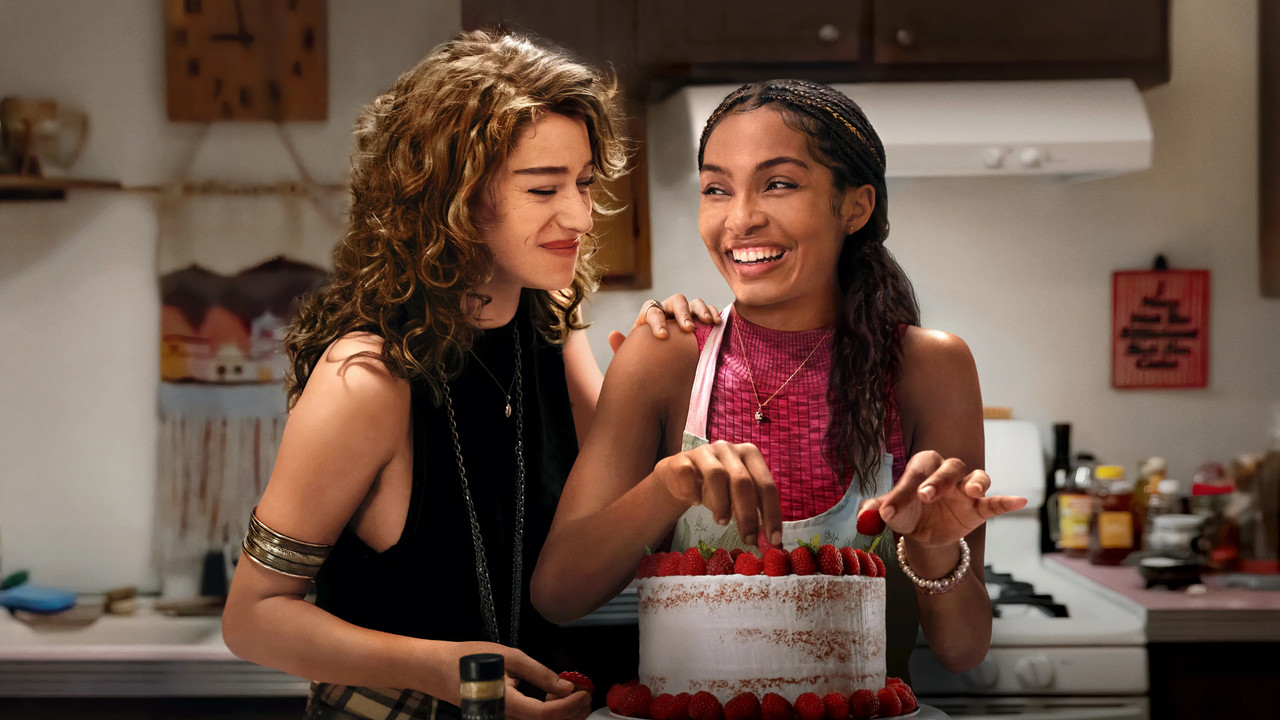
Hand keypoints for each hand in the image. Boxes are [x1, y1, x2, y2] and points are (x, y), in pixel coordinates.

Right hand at [447, 642, 590, 719]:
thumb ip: (540, 673)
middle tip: (586, 693)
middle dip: (572, 713)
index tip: (584, 691)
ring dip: (562, 713)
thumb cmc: (471, 659)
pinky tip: (552, 696)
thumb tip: (566, 686)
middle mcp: (506, 718)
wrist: (437, 670)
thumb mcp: (509, 657)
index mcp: (507, 704)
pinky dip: (548, 712)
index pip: (546, 714)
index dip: (570, 705)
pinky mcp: (503, 717)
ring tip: (572, 692)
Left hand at [608, 294, 721, 353]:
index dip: (657, 321)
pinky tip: (717, 323)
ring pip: (694, 302)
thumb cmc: (646, 360)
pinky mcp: (701, 320)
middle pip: (676, 301)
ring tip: (707, 323)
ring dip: (701, 310)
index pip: (652, 310)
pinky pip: (709, 310)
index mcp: (650, 316)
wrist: (662, 367)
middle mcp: (669, 311)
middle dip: (682, 313)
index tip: (662, 336)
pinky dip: (714, 313)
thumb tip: (613, 334)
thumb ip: (623, 346)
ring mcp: (686, 314)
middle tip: (687, 329)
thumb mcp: (633, 356)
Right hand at [655, 440, 781, 547]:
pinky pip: (689, 476)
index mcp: (750, 455)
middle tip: (748, 539)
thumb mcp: (739, 497)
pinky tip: (697, 502)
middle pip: (743, 482)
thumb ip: (755, 511)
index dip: (772, 514)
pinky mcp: (683, 459)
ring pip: (716, 476)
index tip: (773, 539)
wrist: (681, 477)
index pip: (766, 485)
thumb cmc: (717, 488)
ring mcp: (705, 452)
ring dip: (721, 504)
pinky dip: (694, 493)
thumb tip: (770, 539)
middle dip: (748, 515)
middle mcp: (730, 449)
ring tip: (722, 521)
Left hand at [862, 451, 1026, 547]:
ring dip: (975, 482)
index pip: (915, 473)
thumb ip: (879, 509)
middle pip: (948, 468)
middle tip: (925, 496)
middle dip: (938, 480)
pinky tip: (1019, 501)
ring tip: (973, 490)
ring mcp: (966, 489)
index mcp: (922, 469)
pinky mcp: (980, 507)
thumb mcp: (892, 512)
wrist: (924, 535)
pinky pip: (996, 502)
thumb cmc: (908, 513)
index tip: (889, 510)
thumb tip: (865, 515)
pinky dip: (1007, 501)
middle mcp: (947, 474)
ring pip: (976, 476)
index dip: (902, 490)